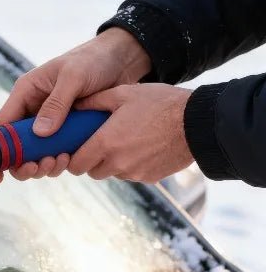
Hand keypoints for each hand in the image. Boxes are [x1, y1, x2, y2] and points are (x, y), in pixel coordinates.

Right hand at [0, 28, 150, 183]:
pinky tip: (69, 158)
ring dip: (44, 164)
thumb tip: (40, 133)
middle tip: (41, 166)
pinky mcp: (66, 130)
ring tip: (60, 161)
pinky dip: (59, 161)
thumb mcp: (74, 77)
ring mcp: (49, 122)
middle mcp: (33, 109)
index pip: (2, 125)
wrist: (121, 61)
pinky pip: (55, 152)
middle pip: (17, 146)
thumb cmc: (94, 60)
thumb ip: (56, 104)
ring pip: (36, 153)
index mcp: (26, 93)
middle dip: (25, 162)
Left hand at [70, 84, 192, 182]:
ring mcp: (135, 173)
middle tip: (99, 144)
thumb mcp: (124, 94)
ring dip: (112, 163)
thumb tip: (74, 105)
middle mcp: (118, 163)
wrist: (199, 123)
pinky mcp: (151, 178)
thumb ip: (95, 101)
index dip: (73, 159)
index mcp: (106, 143)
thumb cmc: (161, 104)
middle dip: (92, 161)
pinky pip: (133, 175)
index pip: (76, 165)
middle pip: (93, 172)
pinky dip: (132, 165)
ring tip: (123, 142)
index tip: (76, 150)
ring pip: (113, 174)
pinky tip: (142, 147)